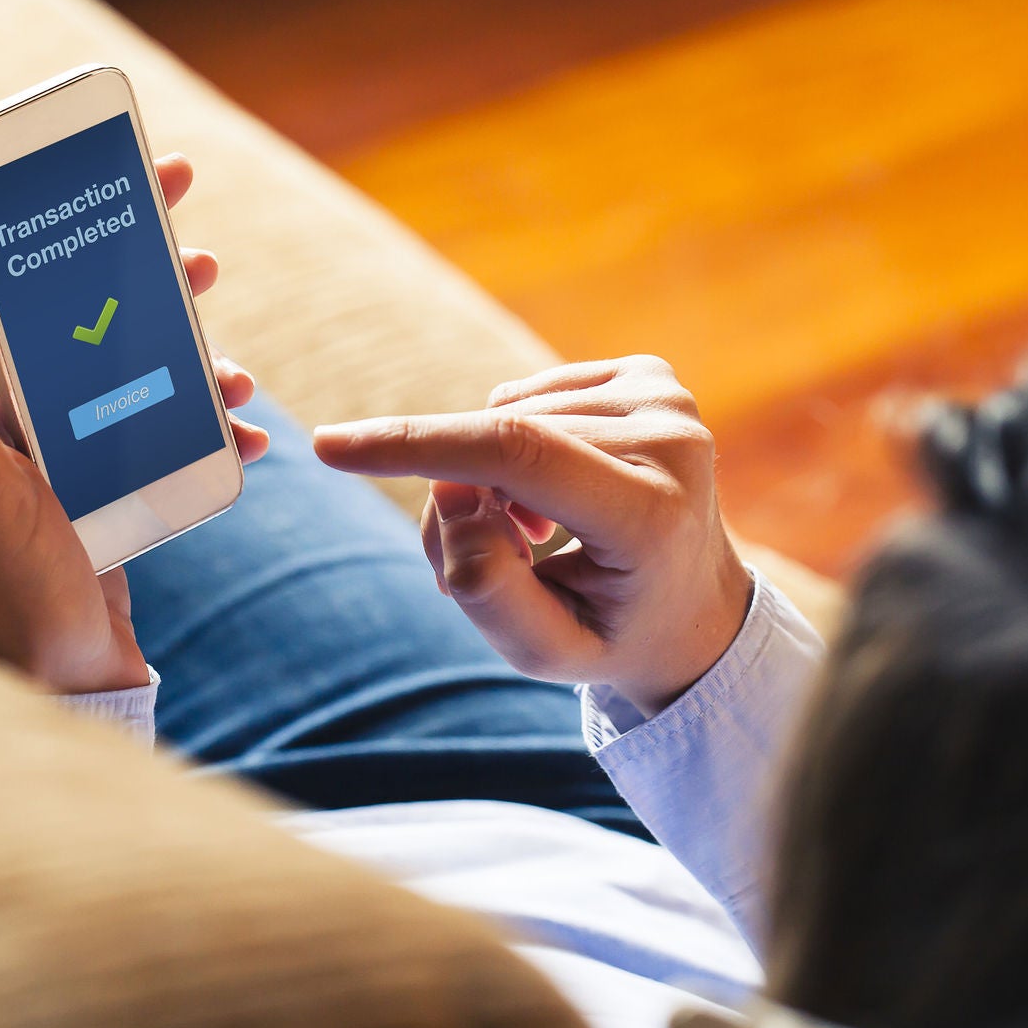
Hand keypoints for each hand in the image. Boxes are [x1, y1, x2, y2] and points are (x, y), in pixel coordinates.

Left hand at [0, 153, 268, 694]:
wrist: (55, 690)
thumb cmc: (7, 588)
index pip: (29, 290)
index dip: (76, 229)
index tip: (127, 183)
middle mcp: (29, 426)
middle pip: (99, 324)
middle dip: (152, 284)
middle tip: (200, 250)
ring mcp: (79, 465)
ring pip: (149, 382)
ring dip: (197, 363)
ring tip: (234, 368)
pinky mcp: (121, 505)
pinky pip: (178, 447)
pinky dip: (218, 436)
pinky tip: (250, 440)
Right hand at [312, 355, 751, 713]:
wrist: (695, 607)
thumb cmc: (612, 634)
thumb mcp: (546, 651)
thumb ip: (485, 589)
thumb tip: (450, 493)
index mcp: (654, 514)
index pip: (515, 454)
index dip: (417, 445)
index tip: (332, 446)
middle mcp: (673, 441)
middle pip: (500, 444)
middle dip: (459, 499)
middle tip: (487, 561)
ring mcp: (669, 399)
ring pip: (508, 416)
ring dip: (492, 476)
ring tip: (537, 536)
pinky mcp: (653, 375)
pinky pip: (531, 396)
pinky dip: (520, 444)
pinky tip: (560, 493)